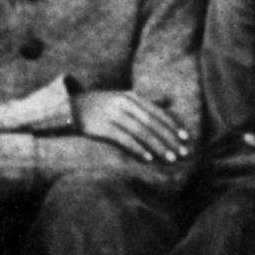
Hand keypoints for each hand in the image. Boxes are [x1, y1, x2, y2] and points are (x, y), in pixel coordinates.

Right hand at [72, 87, 191, 170]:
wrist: (68, 108)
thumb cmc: (100, 105)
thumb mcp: (122, 98)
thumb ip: (144, 103)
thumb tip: (168, 102)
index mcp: (131, 96)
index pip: (157, 112)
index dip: (173, 125)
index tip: (185, 138)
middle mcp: (124, 104)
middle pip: (152, 123)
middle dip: (169, 139)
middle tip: (182, 152)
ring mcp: (112, 115)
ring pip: (141, 132)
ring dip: (157, 146)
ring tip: (169, 158)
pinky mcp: (101, 127)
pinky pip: (124, 139)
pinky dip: (137, 149)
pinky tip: (148, 158)